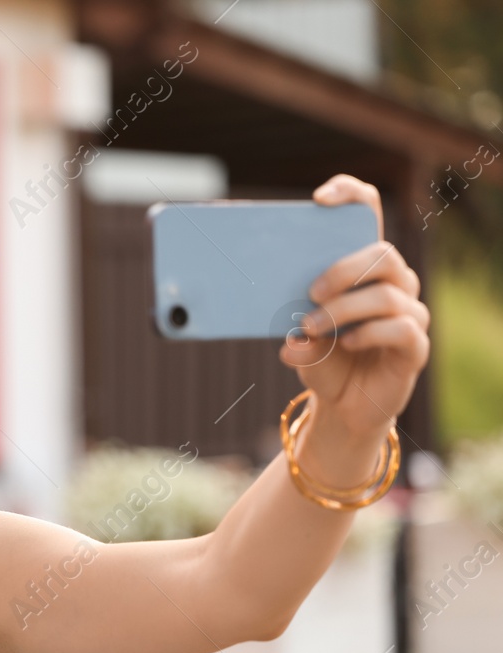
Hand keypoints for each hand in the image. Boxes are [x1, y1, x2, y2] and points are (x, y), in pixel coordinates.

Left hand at [282, 173, 430, 438]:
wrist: (342, 405)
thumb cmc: (323, 359)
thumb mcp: (300, 341)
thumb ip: (294, 328)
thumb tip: (290, 336)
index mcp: (363, 268)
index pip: (368, 214)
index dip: (350, 195)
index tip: (320, 199)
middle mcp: (394, 283)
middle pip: (381, 253)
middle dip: (343, 269)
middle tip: (310, 292)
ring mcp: (409, 313)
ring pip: (386, 294)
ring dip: (344, 310)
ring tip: (312, 327)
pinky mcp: (415, 345)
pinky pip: (400, 328)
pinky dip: (369, 333)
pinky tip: (346, 343)